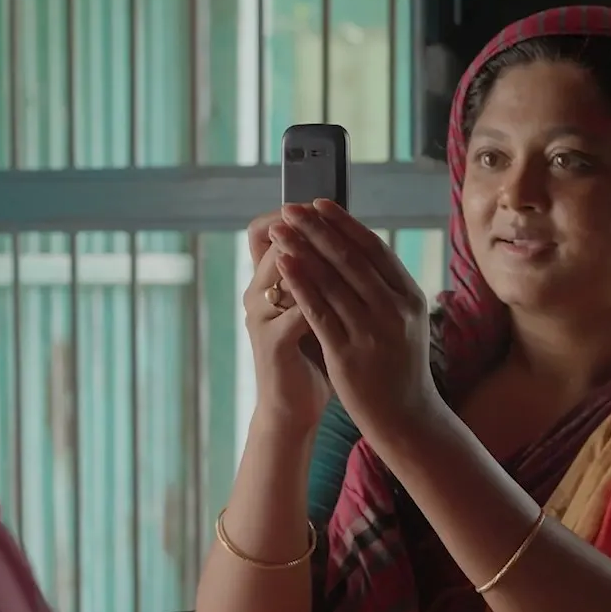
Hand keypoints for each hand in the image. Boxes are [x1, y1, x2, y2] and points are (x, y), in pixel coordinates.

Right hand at [243, 210, 329, 432]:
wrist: (295, 407)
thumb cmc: (311, 355)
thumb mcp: (320, 310)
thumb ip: (327, 279)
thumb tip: (353, 241)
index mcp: (267, 283)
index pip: (268, 232)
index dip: (297, 216)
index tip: (328, 204)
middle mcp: (257, 294)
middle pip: (276, 243)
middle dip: (309, 226)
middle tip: (334, 212)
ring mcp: (261, 317)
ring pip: (285, 270)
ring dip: (315, 254)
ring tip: (345, 242)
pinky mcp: (272, 342)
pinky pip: (297, 309)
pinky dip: (322, 294)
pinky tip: (350, 288)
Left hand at [270, 200, 439, 437]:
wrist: (407, 417)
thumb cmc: (401, 365)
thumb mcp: (406, 321)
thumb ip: (386, 288)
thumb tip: (356, 246)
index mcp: (410, 297)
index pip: (374, 249)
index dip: (344, 223)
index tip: (319, 204)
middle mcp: (395, 311)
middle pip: (350, 259)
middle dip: (317, 229)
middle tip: (291, 207)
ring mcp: (372, 332)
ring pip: (332, 281)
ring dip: (302, 249)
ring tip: (279, 229)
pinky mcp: (348, 353)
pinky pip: (319, 311)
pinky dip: (300, 283)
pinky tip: (283, 265)